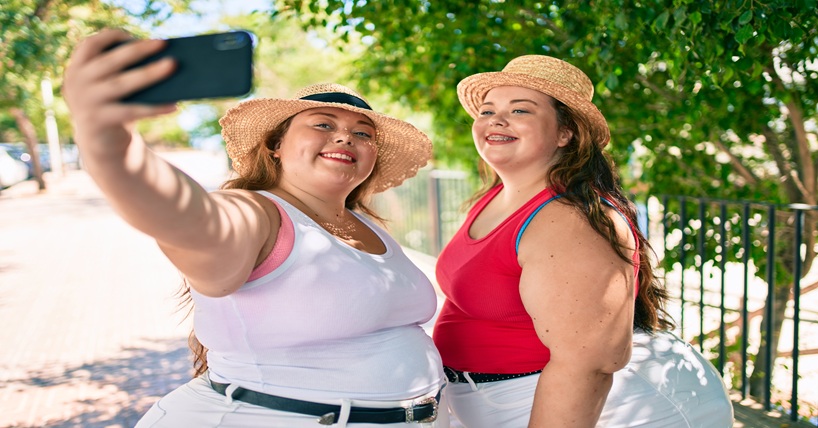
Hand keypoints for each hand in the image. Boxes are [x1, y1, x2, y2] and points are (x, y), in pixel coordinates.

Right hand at [62, 29, 177, 155]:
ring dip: (150, 73)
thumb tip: (162, 58)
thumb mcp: (109, 86)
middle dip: (138, 50)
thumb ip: (123, 71)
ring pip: (122, 84)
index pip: (89, 45)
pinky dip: (155, 108)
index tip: (132, 35)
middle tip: (163, 43)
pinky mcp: (99, 121)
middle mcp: (76, 83)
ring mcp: (86, 103)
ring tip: (173, 64)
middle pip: (110, 61)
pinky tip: (174, 105)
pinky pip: (132, 111)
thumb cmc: (113, 105)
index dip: (110, 37)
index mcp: (77, 69)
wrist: (100, 143)